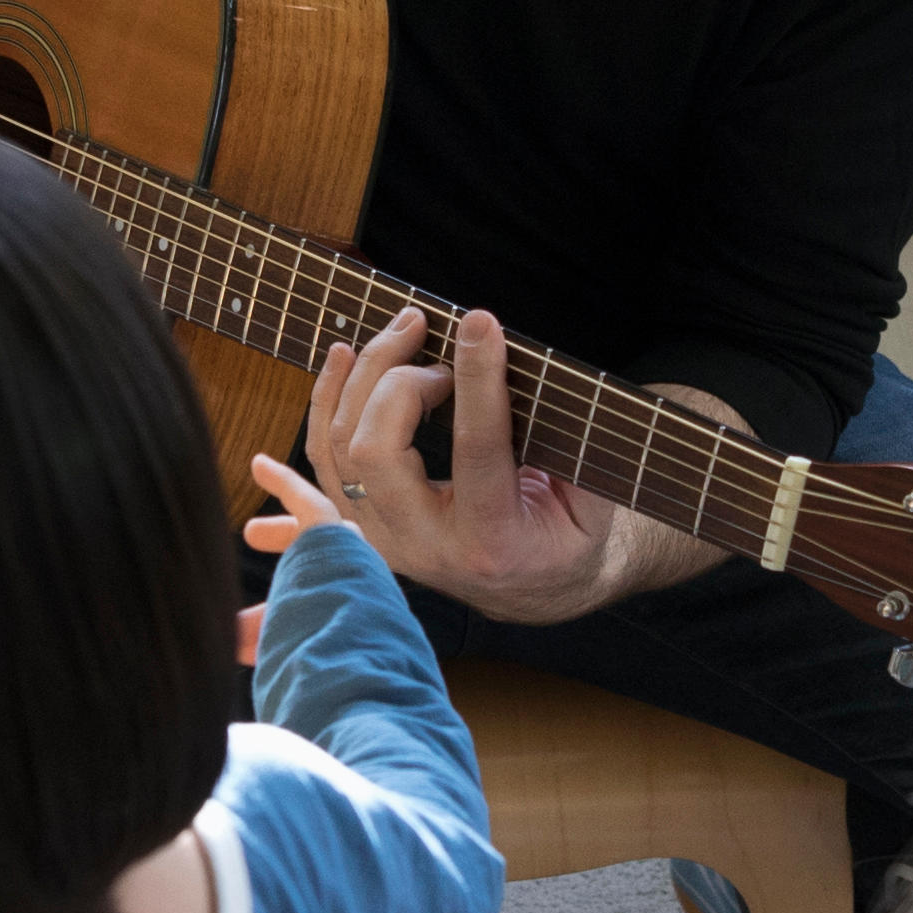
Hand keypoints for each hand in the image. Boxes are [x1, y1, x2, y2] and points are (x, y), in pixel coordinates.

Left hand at [249, 302, 629, 622]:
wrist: (539, 590)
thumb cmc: (569, 532)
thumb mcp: (590, 496)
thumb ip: (568, 442)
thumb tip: (525, 368)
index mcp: (493, 540)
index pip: (475, 448)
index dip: (478, 378)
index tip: (480, 322)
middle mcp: (427, 548)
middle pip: (377, 452)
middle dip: (396, 378)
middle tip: (430, 336)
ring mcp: (386, 542)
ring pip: (338, 454)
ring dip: (353, 382)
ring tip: (388, 333)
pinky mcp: (365, 530)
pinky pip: (321, 466)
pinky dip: (321, 408)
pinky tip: (339, 358)